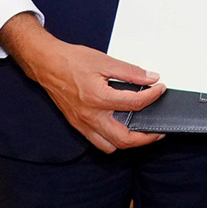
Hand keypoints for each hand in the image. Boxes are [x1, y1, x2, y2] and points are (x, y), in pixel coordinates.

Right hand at [0, 13, 164, 152]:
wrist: (46, 64)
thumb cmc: (71, 61)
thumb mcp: (105, 61)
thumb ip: (130, 72)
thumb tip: (151, 78)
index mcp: (99, 98)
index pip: (136, 104)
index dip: (153, 96)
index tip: (160, 89)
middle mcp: (91, 115)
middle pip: (124, 139)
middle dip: (146, 138)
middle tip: (158, 130)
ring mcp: (83, 123)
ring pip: (109, 146)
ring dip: (128, 143)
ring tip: (140, 133)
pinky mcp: (77, 124)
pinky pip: (97, 141)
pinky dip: (111, 140)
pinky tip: (120, 129)